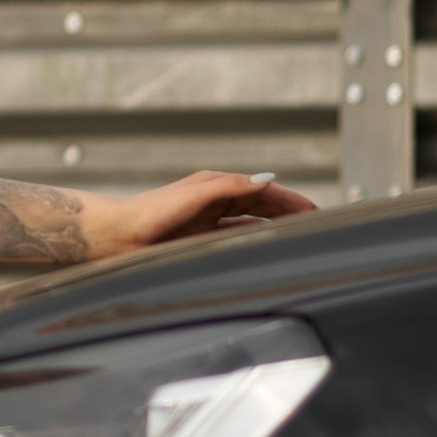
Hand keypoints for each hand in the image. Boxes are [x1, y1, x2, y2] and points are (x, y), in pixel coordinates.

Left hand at [97, 170, 316, 253]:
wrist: (118, 236)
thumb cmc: (153, 211)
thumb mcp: (199, 193)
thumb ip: (235, 186)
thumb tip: (269, 179)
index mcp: (218, 187)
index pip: (266, 193)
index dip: (292, 201)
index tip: (317, 211)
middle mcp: (216, 205)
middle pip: (263, 210)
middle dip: (289, 216)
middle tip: (318, 228)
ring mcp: (209, 226)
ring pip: (252, 228)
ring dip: (274, 233)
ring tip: (299, 243)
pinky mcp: (199, 244)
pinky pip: (235, 244)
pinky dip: (253, 247)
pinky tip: (266, 256)